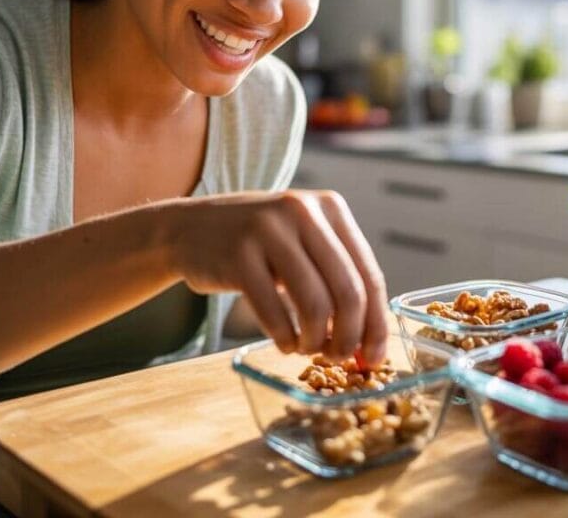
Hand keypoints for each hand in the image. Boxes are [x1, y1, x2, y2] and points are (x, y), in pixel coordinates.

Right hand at [163, 190, 386, 363]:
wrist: (191, 228)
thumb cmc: (260, 244)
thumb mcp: (304, 240)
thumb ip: (337, 276)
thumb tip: (370, 337)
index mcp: (332, 208)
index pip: (369, 275)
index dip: (376, 323)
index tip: (376, 356)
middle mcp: (304, 212)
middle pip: (348, 292)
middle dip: (350, 337)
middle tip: (339, 358)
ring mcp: (269, 231)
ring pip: (315, 305)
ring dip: (315, 341)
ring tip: (306, 348)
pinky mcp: (238, 256)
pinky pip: (275, 313)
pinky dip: (285, 339)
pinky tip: (284, 342)